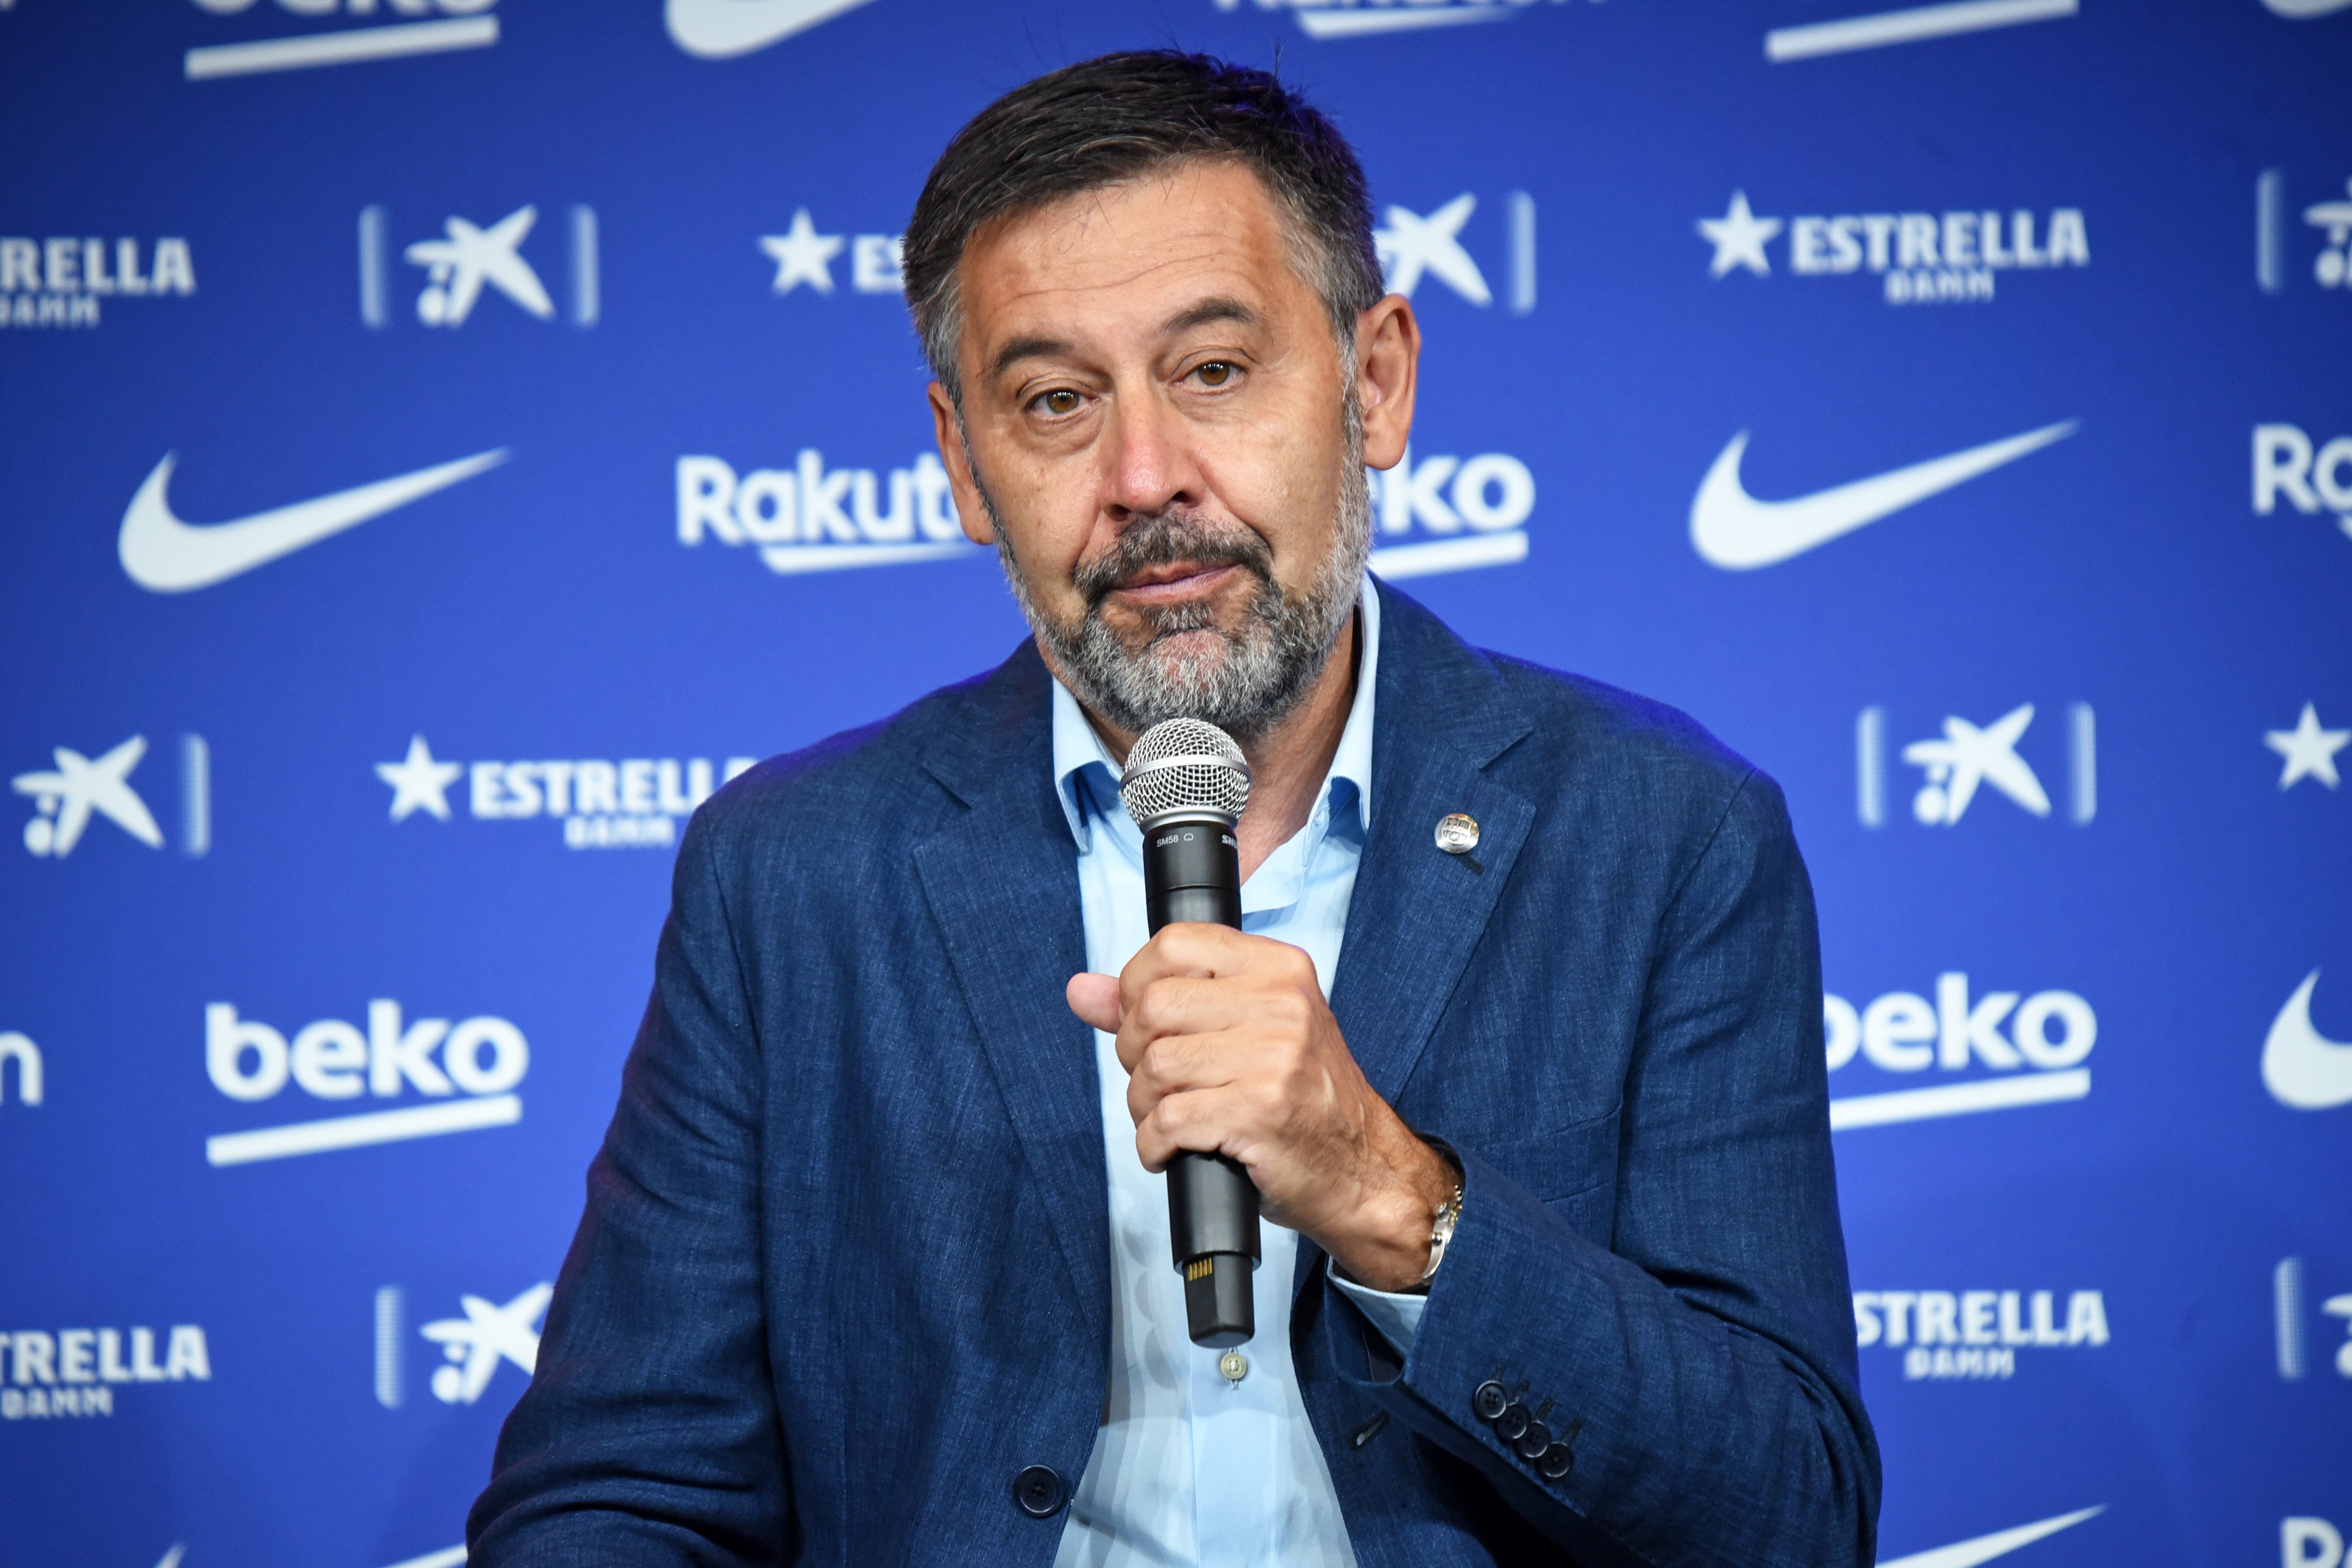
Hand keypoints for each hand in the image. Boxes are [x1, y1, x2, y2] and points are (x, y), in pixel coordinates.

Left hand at [1066, 922, 1454, 1292]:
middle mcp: (1281, 1004)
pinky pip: (1167, 1121)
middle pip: (1152, 1008)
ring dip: (1143, 1106)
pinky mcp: (1259, 1113)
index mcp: (1278, 969)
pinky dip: (1154, 1145)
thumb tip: (1082, 990)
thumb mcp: (1248, 1030)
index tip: (1148, 1024)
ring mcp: (1273, 1058)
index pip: (1173, 944)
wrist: (1363, 1170)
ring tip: (1169, 1120)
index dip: (1137, 986)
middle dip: (1134, 1054)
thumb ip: (1163, 1002)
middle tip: (1158, 1083)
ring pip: (1154, 1067)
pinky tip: (1174, 1150)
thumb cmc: (1304, 1098)